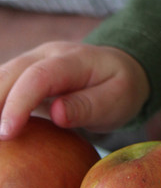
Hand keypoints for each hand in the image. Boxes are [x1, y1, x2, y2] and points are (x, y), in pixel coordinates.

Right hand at [0, 41, 149, 139]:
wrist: (121, 69)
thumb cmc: (120, 87)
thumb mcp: (117, 99)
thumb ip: (88, 105)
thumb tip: (57, 114)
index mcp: (74, 59)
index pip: (39, 76)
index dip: (18, 103)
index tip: (6, 133)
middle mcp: (47, 54)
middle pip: (10, 74)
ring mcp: (32, 61)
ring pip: (0, 77)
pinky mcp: (23, 75)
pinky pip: (2, 86)